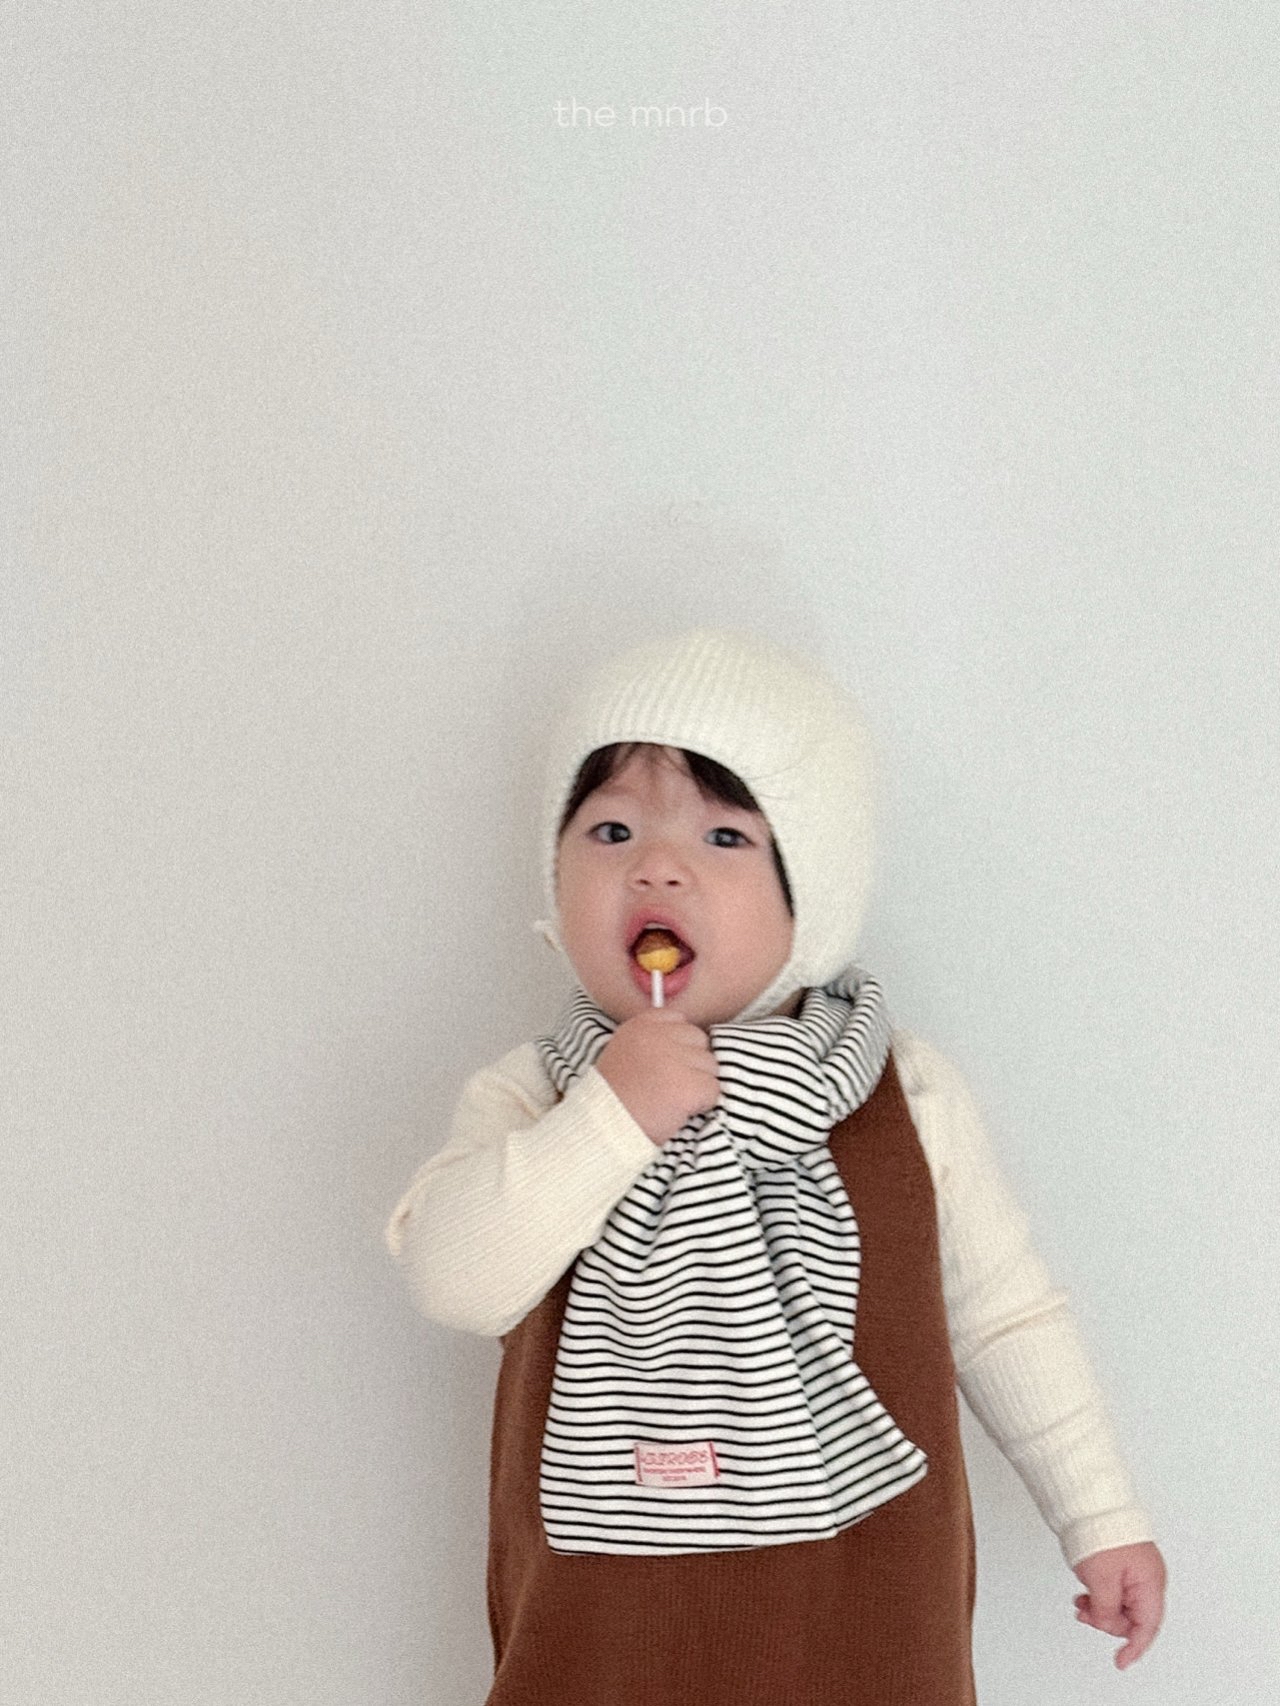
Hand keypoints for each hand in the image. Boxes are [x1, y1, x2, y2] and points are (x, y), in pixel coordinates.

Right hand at [595, 1007, 719, 1146]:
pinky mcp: (690, 1086)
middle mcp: (658, 1036)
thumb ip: (652, 1040)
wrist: (604, 1128)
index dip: (679, 1045)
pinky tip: (679, 1111)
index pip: (680, 1020)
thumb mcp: (623, 1051)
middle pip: (700, 1040)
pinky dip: (702, 1104)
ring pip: (710, 1066)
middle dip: (692, 1063)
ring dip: (698, 1084)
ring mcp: (675, 1059)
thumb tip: (686, 1043)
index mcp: (641, 1024)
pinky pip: (714, 1090)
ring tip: (672, 1099)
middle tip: (670, 1085)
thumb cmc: (614, 1097)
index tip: (666, 1064)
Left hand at [1072, 1541, 1166, 1668]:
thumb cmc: (1101, 1532)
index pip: (1147, 1626)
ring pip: (1121, 1604)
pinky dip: (1099, 1596)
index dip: (1134, 1647)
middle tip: (1086, 1614)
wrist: (1090, 1501)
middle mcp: (1146, 1578)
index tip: (1121, 1661)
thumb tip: (1107, 1623)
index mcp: (1149, 1582)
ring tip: (1080, 1602)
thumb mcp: (1102, 1580)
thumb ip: (1107, 1608)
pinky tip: (1084, 1592)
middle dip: (1108, 1621)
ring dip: (1100, 1608)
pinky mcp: (1122, 1563)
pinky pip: (1114, 1589)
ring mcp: (1134, 1570)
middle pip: (1132, 1617)